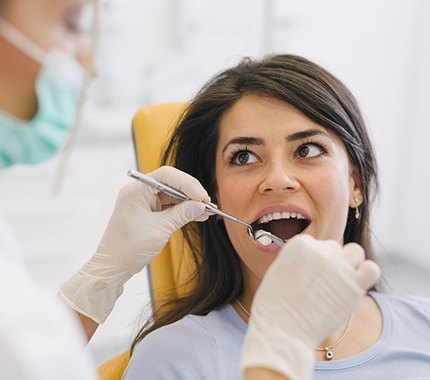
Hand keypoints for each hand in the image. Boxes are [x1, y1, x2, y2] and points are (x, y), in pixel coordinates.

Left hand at [59, 166, 209, 323]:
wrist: (112, 268)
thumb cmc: (128, 249)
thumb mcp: (160, 230)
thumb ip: (182, 214)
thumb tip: (201, 206)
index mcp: (136, 190)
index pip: (167, 176)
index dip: (188, 184)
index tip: (202, 197)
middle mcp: (138, 192)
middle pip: (171, 183)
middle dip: (190, 193)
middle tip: (207, 204)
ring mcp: (142, 201)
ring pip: (171, 194)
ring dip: (189, 202)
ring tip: (206, 211)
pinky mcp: (146, 211)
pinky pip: (168, 205)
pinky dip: (182, 210)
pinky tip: (196, 215)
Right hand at [241, 234, 379, 379]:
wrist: (282, 330)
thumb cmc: (274, 307)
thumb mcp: (278, 271)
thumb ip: (297, 260)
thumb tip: (312, 262)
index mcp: (300, 244)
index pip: (315, 243)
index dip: (312, 260)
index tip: (308, 275)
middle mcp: (320, 251)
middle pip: (333, 248)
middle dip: (329, 263)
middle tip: (322, 284)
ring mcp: (339, 267)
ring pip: (355, 252)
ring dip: (350, 264)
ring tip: (340, 282)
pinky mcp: (354, 285)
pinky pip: (371, 269)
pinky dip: (366, 274)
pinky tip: (355, 286)